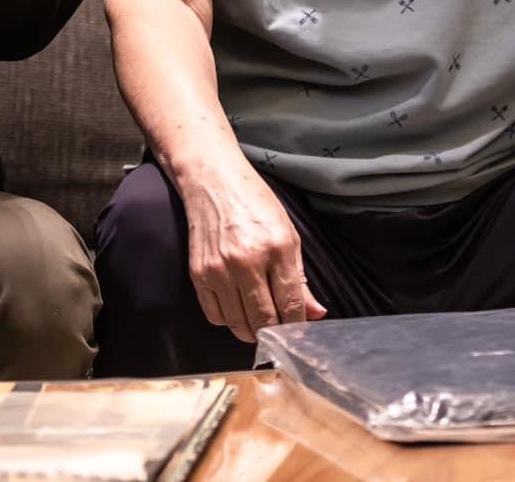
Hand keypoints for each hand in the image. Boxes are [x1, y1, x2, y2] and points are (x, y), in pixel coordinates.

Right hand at [176, 158, 326, 343]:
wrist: (213, 182)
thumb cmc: (255, 204)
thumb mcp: (288, 234)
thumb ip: (300, 279)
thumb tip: (315, 314)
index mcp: (277, 249)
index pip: (291, 305)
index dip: (297, 325)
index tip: (299, 330)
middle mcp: (246, 262)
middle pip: (264, 320)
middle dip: (275, 332)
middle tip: (280, 330)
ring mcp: (219, 269)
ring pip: (238, 324)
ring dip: (252, 331)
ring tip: (259, 323)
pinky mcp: (199, 274)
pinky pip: (215, 316)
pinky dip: (228, 321)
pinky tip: (237, 310)